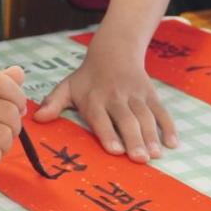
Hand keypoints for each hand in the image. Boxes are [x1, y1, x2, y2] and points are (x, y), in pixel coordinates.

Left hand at [33, 47, 176, 162]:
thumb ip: (53, 103)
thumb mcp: (68, 87)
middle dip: (133, 139)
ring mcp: (135, 95)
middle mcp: (115, 97)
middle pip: (126, 119)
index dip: (107, 132)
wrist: (113, 51)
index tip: (114, 150)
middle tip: (140, 159)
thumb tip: (37, 119)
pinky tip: (173, 144)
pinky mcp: (150, 94)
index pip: (100, 116)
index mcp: (94, 98)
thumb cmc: (87, 77)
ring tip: (155, 155)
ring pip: (145, 116)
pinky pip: (162, 111)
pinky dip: (169, 127)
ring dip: (151, 136)